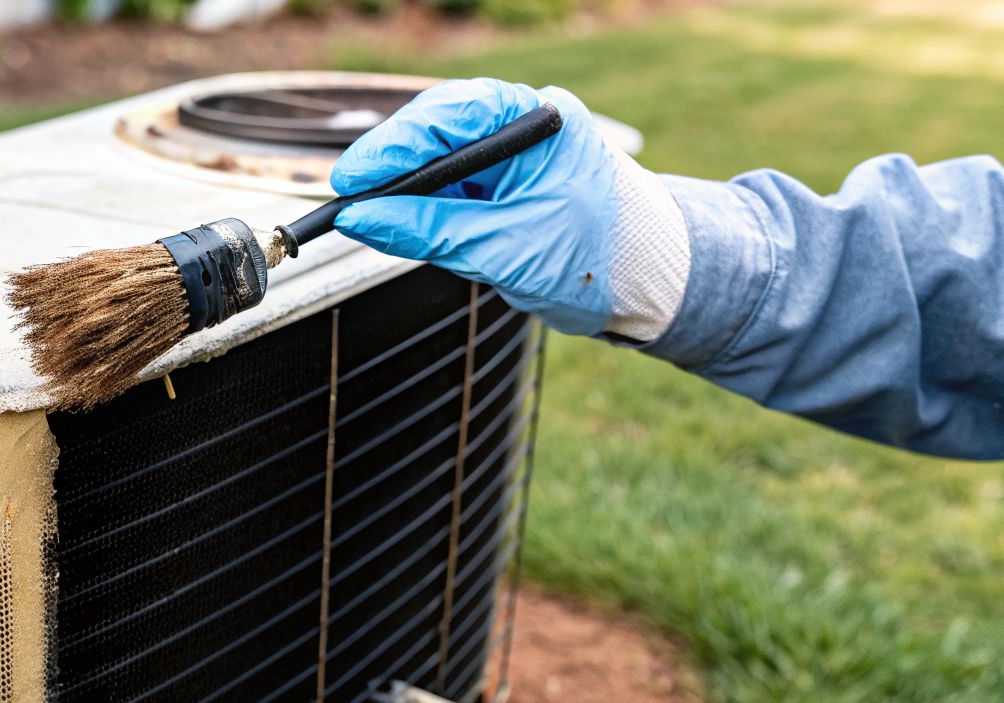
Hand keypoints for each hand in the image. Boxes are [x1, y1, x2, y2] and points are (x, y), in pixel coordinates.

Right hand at [331, 78, 687, 339]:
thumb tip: (362, 220)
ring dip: (406, 186)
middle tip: (349, 200)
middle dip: (392, 164)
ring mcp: (516, 151)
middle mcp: (526, 125)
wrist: (654, 285)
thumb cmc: (601, 261)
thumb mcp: (505, 249)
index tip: (350, 181)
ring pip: (440, 156)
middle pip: (437, 128)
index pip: (449, 116)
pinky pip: (453, 182)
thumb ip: (429, 231)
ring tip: (370, 216)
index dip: (392, 147)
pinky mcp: (508, 180)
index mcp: (539, 122)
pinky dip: (426, 202)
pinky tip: (404, 223)